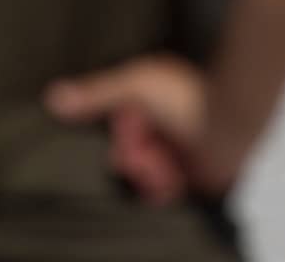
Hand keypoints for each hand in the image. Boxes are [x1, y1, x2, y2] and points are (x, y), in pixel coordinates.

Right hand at [45, 54, 251, 204]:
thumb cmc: (189, 95)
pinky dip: (163, 189)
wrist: (230, 121)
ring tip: (169, 160)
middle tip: (153, 145)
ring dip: (151, 173)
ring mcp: (170, 158)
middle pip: (123, 162)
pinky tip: (176, 175)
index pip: (112, 134)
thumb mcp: (136, 85)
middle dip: (135, 157)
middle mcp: (156, 132)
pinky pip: (158, 198)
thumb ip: (96, 94)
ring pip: (139, 182)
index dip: (120, 136)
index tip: (130, 126)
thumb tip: (53, 96)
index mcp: (146, 107)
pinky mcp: (184, 181)